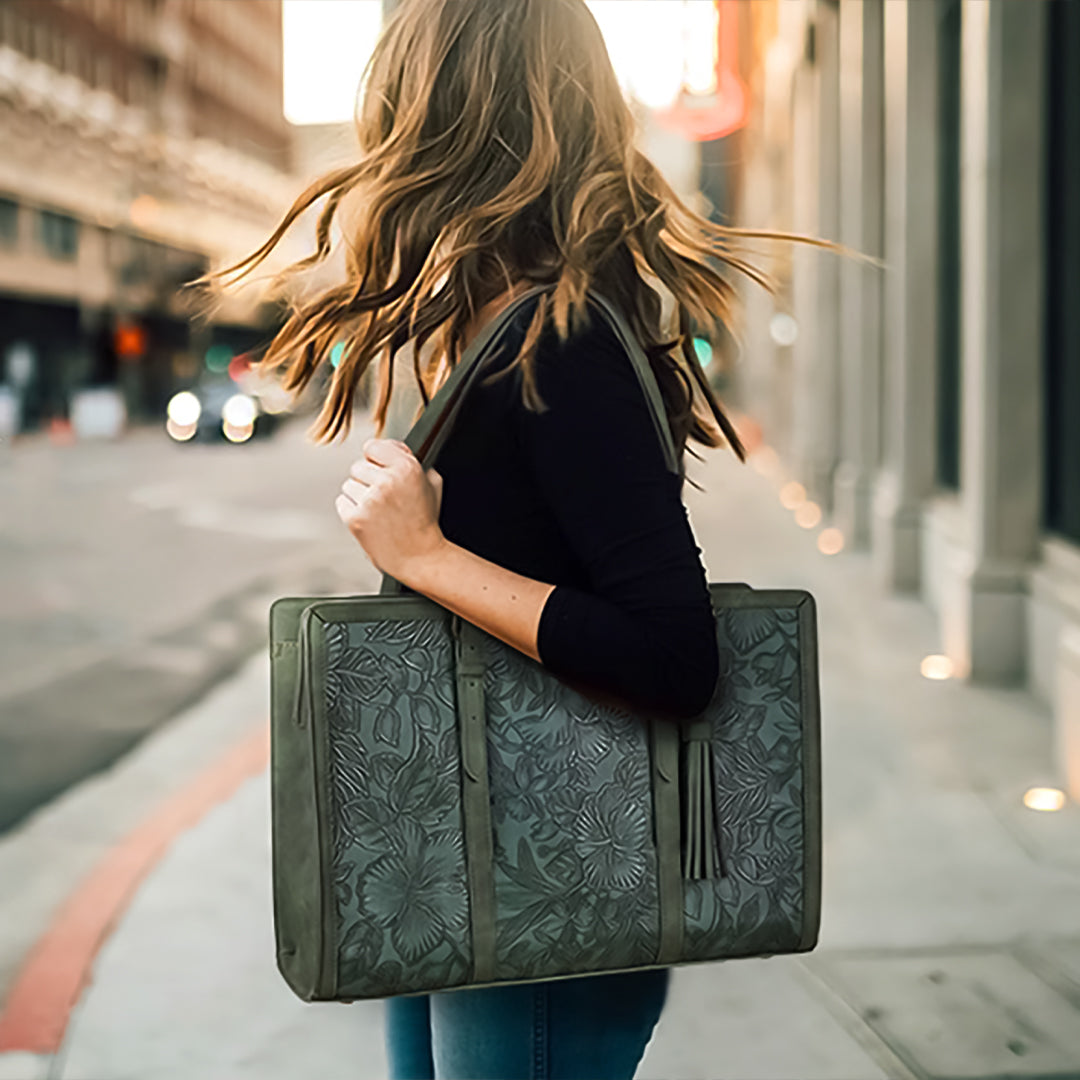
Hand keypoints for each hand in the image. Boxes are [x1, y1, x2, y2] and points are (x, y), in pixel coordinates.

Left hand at [335, 438, 444, 581]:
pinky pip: (342, 502)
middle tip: (384, 497)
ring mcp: (370, 500)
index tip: (379, 468)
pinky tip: (369, 519)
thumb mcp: (430, 484)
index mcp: (407, 468)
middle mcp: (387, 481)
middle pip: (358, 466)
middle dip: (368, 479)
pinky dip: (352, 510)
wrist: (420, 557)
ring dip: (359, 495)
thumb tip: (391, 447)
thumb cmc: (425, 522)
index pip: (372, 446)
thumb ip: (411, 461)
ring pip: (348, 484)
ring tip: (378, 511)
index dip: (376, 459)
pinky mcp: (355, 518)